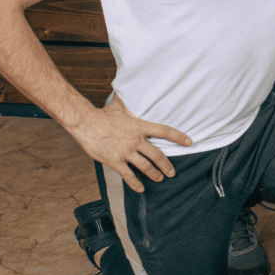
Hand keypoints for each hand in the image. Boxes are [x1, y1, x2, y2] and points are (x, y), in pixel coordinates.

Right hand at [68, 97, 191, 193]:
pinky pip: (128, 175)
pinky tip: (140, 188)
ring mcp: (126, 152)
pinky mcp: (115, 161)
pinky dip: (135, 183)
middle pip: (157, 155)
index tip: (189, 142)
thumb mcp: (120, 105)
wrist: (85, 123)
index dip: (178, 137)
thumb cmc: (102, 114)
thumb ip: (130, 100)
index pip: (165, 131)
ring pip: (145, 166)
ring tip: (159, 179)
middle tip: (172, 172)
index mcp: (140, 126)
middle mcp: (136, 140)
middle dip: (166, 165)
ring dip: (154, 174)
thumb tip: (131, 85)